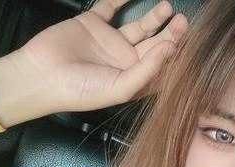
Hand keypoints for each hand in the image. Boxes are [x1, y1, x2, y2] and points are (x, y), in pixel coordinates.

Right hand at [14, 0, 187, 112]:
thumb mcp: (120, 88)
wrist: (42, 76)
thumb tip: (171, 48)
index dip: (178, 59)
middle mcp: (126, 62)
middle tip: (183, 22)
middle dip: (171, 34)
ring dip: (155, 17)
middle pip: (155, 45)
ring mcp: (111, 42)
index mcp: (135, 81)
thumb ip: (148, 70)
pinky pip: (111, 6)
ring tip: (168, 7)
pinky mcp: (94, 24)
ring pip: (140, 26)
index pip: (163, 69)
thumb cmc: (82, 91)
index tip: (192, 47)